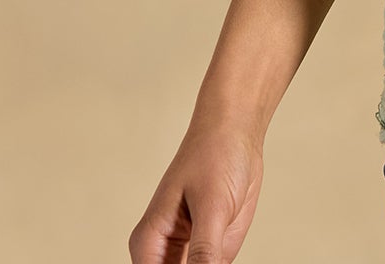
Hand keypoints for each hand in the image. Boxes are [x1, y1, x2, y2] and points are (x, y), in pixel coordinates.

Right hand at [128, 119, 264, 263]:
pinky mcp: (212, 254)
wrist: (236, 133)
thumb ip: (204, 253)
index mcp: (148, 244)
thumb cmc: (216, 156)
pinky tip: (224, 260)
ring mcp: (188, 256)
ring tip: (218, 248)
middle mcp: (163, 254)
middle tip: (211, 262)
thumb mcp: (213, 205)